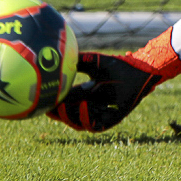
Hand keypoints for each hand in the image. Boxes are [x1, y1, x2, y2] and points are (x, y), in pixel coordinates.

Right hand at [48, 34, 180, 131]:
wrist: (140, 71)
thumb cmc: (118, 65)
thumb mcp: (93, 62)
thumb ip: (77, 61)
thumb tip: (56, 55)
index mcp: (83, 95)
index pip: (62, 104)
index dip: (51, 105)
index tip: (40, 101)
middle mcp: (89, 107)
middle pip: (66, 117)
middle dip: (57, 114)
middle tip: (48, 107)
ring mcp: (99, 115)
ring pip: (77, 123)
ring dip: (69, 115)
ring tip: (64, 105)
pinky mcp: (110, 120)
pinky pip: (94, 125)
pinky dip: (86, 117)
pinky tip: (83, 105)